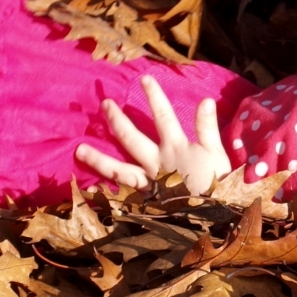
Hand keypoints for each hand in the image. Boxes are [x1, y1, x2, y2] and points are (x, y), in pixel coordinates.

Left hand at [75, 75, 230, 194]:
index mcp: (176, 148)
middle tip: (105, 104)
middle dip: (117, 120)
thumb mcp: (217, 155)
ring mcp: (148, 183)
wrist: (213, 218)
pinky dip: (106, 194)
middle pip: (132, 138)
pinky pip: (122, 197)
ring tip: (79, 150)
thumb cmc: (218, 186)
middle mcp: (157, 162)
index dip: (155, 97)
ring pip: (119, 169)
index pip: (163, 116)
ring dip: (98, 160)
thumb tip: (205, 100)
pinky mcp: (145, 202)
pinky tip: (90, 190)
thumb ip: (208, 128)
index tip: (145, 78)